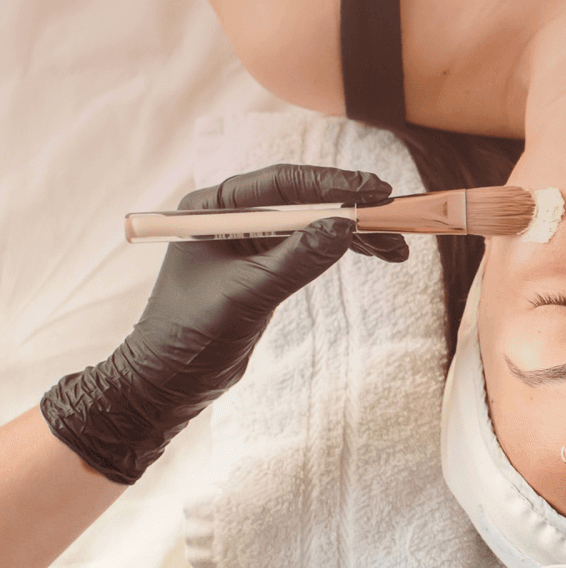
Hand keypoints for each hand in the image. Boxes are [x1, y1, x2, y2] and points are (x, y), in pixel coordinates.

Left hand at [40, 164, 407, 483]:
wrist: (167, 384)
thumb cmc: (189, 338)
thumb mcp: (247, 296)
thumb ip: (296, 259)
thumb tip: (344, 225)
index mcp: (212, 209)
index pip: (280, 183)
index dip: (331, 184)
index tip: (372, 190)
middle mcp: (231, 217)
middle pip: (303, 200)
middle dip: (351, 207)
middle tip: (393, 213)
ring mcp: (250, 242)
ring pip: (313, 224)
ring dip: (354, 232)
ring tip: (396, 246)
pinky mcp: (264, 267)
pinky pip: (311, 248)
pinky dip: (342, 251)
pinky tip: (375, 253)